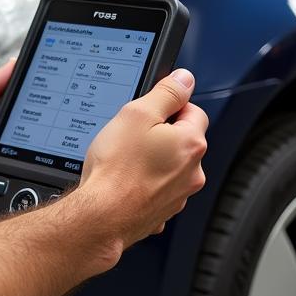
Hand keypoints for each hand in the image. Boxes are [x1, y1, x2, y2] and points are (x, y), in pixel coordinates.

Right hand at [71, 69, 207, 275]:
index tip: (148, 111)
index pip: (193, 110)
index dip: (169, 106)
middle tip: (131, 134)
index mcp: (191, 144)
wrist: (101, 216)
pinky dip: (144, 182)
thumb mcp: (137, 114)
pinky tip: (124, 179)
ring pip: (170, 164)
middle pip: (182, 138)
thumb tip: (185, 79)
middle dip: (160, 133)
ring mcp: (179, 195)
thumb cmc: (116, 168)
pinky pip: (157, 187)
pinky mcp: (163, 211)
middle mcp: (193, 172)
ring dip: (152, 158)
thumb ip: (166, 93)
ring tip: (124, 158)